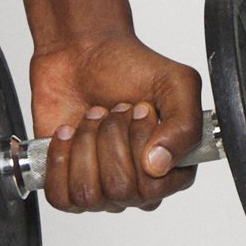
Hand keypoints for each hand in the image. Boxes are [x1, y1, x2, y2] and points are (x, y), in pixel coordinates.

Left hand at [29, 32, 202, 213]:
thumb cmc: (129, 66)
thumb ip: (185, 126)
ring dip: (85, 144)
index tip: (141, 110)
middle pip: (120, 190)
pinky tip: (67, 131)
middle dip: (111, 138)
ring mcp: (101, 185)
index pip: (155, 189)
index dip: (142, 146)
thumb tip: (159, 166)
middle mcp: (137, 184)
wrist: (82, 49)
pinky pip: (60, 196)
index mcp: (170, 169)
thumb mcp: (176, 83)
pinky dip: (59, 158)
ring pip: (88, 195)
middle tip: (115, 108)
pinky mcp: (65, 181)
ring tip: (92, 117)